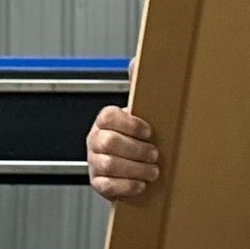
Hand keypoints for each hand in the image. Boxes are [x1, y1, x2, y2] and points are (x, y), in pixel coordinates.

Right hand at [87, 83, 160, 200]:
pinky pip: (107, 186)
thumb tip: (136, 62)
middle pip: (109, 142)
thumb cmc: (138, 137)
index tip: (149, 131)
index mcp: (105, 121)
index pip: (108, 117)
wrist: (134, 166)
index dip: (130, 124)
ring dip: (135, 169)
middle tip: (155, 154)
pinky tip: (140, 184)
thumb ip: (137, 87)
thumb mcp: (139, 111)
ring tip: (153, 171)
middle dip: (136, 150)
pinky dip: (126, 186)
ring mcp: (95, 162)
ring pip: (108, 164)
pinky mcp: (98, 183)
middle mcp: (96, 140)